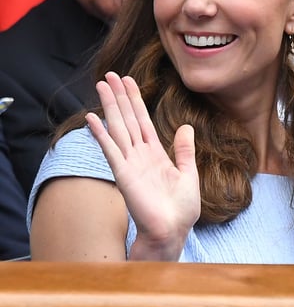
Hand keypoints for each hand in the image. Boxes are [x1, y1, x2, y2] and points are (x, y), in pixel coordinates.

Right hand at [86, 72, 199, 260]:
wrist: (173, 231)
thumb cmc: (180, 209)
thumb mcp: (188, 174)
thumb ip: (184, 150)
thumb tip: (186, 127)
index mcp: (156, 154)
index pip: (143, 121)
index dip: (136, 100)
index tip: (128, 81)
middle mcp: (140, 155)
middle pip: (128, 119)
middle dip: (119, 97)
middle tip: (109, 75)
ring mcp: (130, 164)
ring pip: (118, 128)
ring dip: (109, 107)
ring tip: (100, 85)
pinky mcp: (124, 175)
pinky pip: (111, 150)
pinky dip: (101, 134)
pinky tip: (92, 118)